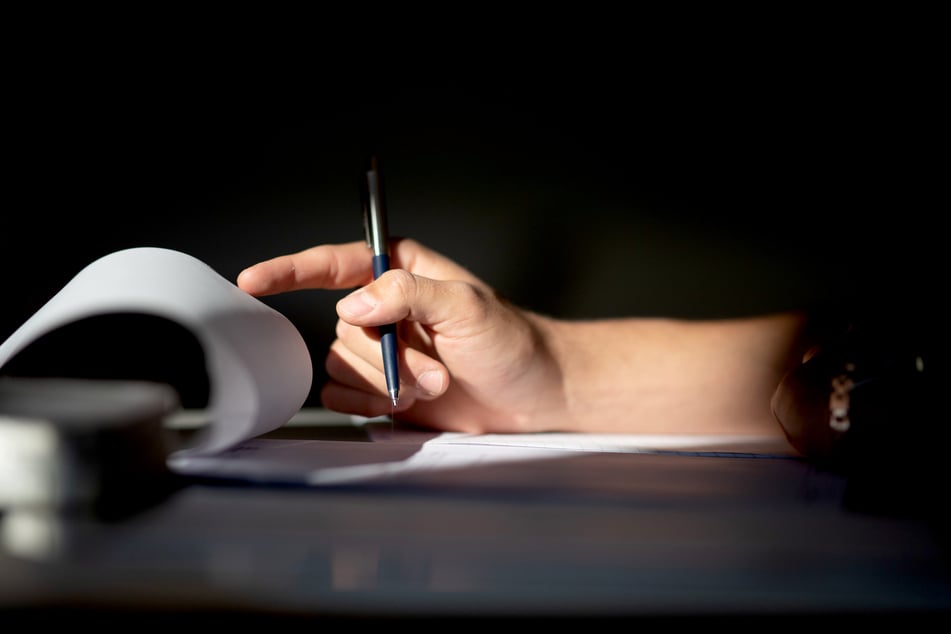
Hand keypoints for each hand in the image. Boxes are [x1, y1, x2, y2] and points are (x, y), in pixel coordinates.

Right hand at [237, 238, 563, 432]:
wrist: (531, 397)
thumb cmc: (511, 343)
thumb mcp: (466, 307)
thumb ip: (408, 294)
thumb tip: (352, 305)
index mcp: (403, 272)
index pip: (333, 264)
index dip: (289, 270)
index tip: (251, 280)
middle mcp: (385, 308)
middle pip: (341, 326)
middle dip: (385, 356)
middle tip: (435, 370)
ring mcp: (380, 350)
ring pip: (338, 364)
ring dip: (385, 383)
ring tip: (433, 385)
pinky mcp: (379, 388)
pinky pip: (341, 394)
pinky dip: (369, 402)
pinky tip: (407, 402)